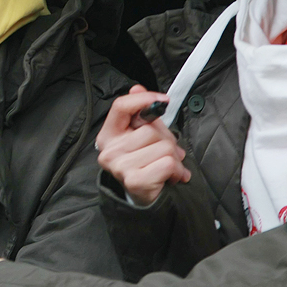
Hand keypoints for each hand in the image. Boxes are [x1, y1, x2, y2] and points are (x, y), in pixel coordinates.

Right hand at [95, 85, 190, 205]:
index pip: (121, 107)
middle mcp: (109, 150)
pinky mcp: (135, 181)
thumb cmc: (145, 163)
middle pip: (150, 130)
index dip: (143, 99)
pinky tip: (172, 176)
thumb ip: (141, 113)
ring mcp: (120, 166)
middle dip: (167, 140)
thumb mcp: (141, 135)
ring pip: (163, 147)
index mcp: (108, 135)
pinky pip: (168, 163)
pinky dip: (177, 170)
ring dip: (175, 158)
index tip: (163, 101)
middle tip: (168, 152)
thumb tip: (136, 88)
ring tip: (169, 166)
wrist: (144, 198)